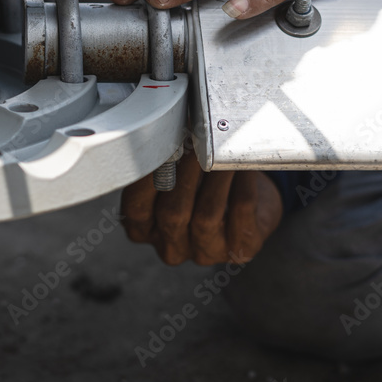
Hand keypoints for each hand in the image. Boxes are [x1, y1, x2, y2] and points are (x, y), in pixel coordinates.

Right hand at [121, 153, 282, 265]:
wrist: (245, 201)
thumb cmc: (200, 184)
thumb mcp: (173, 177)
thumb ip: (162, 163)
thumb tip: (166, 129)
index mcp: (145, 232)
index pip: (136, 210)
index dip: (146, 179)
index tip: (158, 147)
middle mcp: (172, 247)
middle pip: (172, 213)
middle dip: (184, 173)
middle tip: (194, 142)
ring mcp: (206, 253)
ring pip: (207, 215)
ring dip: (214, 178)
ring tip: (220, 150)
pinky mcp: (240, 248)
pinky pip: (240, 212)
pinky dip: (241, 184)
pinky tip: (241, 165)